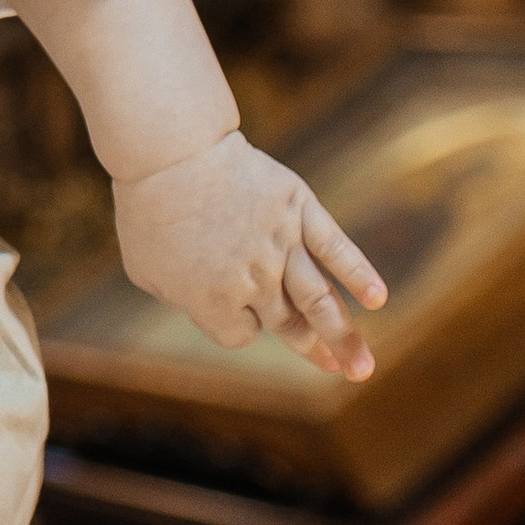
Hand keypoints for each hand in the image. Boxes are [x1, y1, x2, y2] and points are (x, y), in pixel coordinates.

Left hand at [114, 130, 384, 381]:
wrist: (171, 152)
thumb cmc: (149, 211)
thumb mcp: (147, 269)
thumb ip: (181, 299)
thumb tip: (207, 310)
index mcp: (213, 303)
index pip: (240, 334)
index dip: (237, 324)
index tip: (231, 307)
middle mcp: (254, 281)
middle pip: (291, 326)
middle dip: (318, 351)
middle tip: (349, 372)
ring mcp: (281, 245)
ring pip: (320, 300)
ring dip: (345, 336)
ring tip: (364, 367)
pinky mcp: (298, 210)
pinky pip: (335, 248)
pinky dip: (359, 273)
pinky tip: (377, 298)